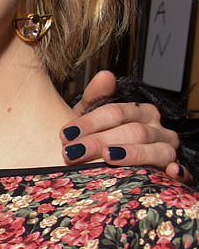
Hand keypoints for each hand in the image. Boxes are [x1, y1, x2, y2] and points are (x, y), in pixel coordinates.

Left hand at [62, 70, 183, 178]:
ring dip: (133, 154)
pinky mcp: (173, 171)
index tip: (66, 133)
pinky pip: (181, 171)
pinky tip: (169, 172)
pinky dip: (177, 171)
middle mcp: (157, 128)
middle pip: (133, 131)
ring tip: (109, 157)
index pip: (116, 113)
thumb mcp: (93, 120)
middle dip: (100, 141)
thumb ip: (96, 98)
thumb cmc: (100, 140)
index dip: (90, 122)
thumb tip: (105, 75)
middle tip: (72, 153)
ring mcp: (167, 149)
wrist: (110, 166)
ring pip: (155, 150)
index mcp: (139, 112)